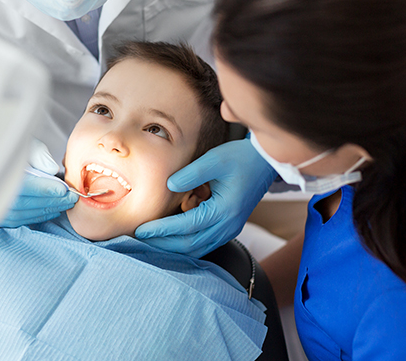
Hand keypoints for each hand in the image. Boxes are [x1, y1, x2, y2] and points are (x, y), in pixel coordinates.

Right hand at [0, 140, 77, 226]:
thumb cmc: (9, 148)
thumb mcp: (24, 143)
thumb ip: (38, 155)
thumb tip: (52, 170)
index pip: (22, 185)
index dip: (45, 189)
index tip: (63, 189)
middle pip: (24, 203)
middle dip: (51, 201)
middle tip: (71, 198)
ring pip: (20, 214)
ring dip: (46, 210)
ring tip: (66, 204)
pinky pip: (15, 220)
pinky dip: (35, 216)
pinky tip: (52, 211)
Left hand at [135, 138, 275, 256]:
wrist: (265, 162)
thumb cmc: (241, 157)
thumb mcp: (214, 159)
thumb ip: (191, 174)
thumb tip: (169, 186)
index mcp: (224, 210)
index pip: (186, 226)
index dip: (162, 229)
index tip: (141, 229)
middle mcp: (228, 225)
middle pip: (190, 245)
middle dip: (163, 244)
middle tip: (140, 240)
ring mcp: (231, 229)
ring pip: (198, 248)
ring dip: (173, 248)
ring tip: (152, 243)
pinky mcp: (230, 227)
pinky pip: (205, 244)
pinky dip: (186, 245)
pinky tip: (171, 240)